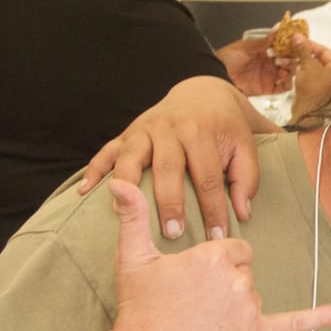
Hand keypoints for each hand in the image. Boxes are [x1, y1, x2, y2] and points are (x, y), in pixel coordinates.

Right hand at [78, 76, 262, 240]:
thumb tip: (242, 214)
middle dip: (169, 202)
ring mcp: (144, 129)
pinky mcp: (127, 133)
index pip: (208, 176)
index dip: (214, 208)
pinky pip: (106, 151)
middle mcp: (170, 128)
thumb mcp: (245, 147)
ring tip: (123, 212)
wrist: (202, 93)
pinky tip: (84, 192)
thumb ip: (246, 179)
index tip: (218, 237)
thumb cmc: (226, 128)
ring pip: (131, 157)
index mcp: (202, 131)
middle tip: (172, 234)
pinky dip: (95, 171)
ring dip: (127, 186)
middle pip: (168, 168)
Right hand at [105, 179, 330, 330]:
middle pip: (245, 271)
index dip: (215, 263)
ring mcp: (248, 309)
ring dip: (235, 306)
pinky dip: (320, 318)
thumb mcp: (133, 257)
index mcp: (215, 256)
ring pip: (253, 296)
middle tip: (192, 303)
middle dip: (224, 284)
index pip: (235, 249)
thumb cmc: (140, 308)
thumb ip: (133, 216)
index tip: (193, 279)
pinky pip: (293, 324)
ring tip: (201, 321)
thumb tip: (119, 182)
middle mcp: (237, 280)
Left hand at [216, 34, 294, 95]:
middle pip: (289, 61)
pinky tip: (283, 77)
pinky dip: (287, 83)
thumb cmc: (225, 59)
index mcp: (264, 51)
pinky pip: (283, 88)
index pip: (283, 48)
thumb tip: (276, 30)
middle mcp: (269, 64)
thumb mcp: (245, 47)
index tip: (296, 42)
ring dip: (290, 69)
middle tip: (288, 55)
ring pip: (289, 73)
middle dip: (292, 57)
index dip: (290, 45)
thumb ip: (263, 41)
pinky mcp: (268, 88)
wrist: (216, 75)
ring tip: (283, 65)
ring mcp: (269, 76)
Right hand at [288, 40, 330, 121]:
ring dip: (294, 60)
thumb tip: (298, 36)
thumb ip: (303, 50)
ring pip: (306, 65)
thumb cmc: (312, 91)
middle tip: (289, 47)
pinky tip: (284, 66)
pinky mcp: (311, 86)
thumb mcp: (307, 66)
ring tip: (282, 57)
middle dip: (299, 52)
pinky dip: (294, 68)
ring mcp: (321, 81)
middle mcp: (330, 74)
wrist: (306, 113)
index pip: (324, 50)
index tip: (299, 40)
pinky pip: (303, 73)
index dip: (310, 44)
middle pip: (314, 57)